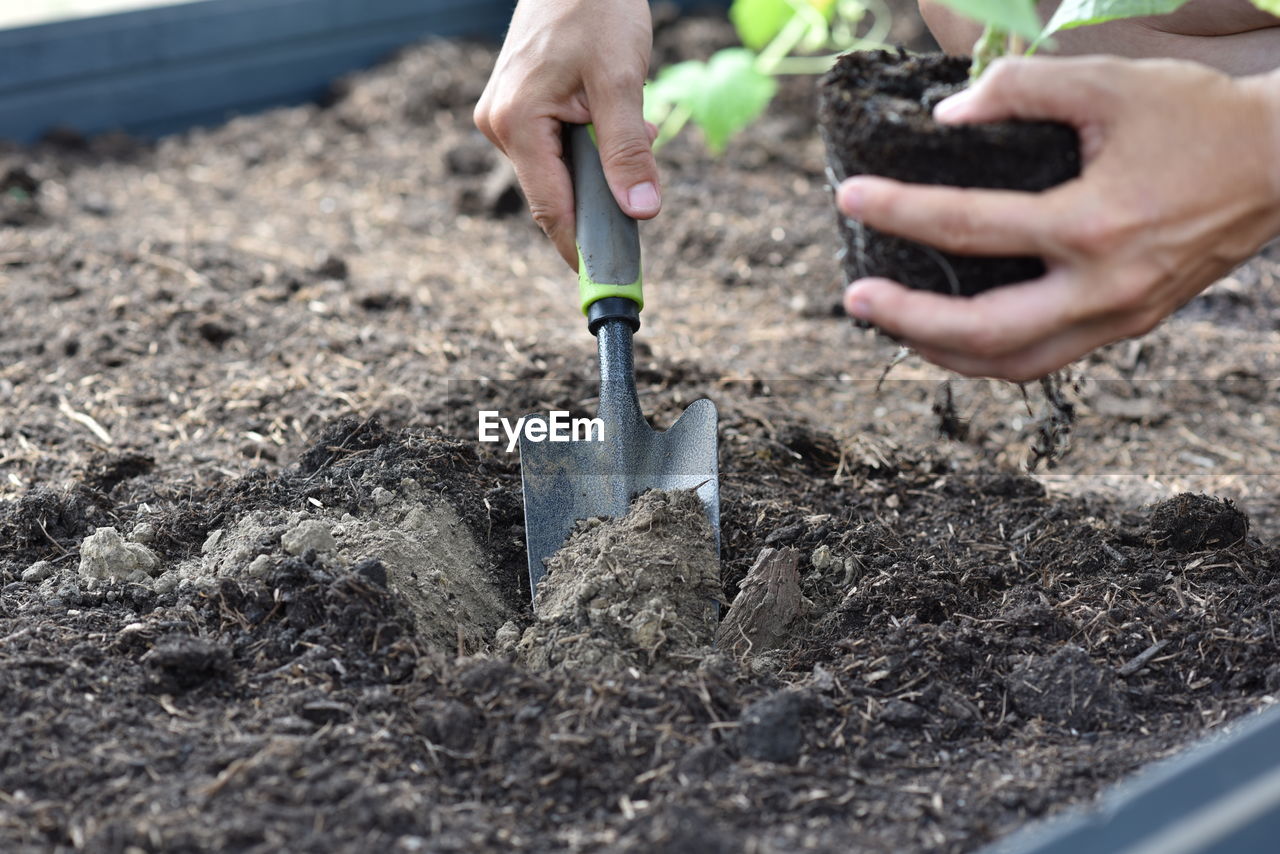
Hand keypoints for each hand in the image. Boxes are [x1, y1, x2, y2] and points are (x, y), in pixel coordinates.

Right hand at [475, 0, 659, 267]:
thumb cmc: (597, 9)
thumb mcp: (622, 81)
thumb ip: (628, 151)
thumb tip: (640, 212)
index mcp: (517, 123)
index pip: (551, 208)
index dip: (581, 247)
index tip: (609, 281)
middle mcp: (501, 125)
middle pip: (555, 194)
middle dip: (602, 195)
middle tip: (644, 182)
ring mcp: (505, 117)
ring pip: (559, 171)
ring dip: (600, 165)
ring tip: (634, 120)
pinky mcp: (517, 109)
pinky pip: (556, 148)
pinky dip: (589, 145)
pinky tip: (615, 113)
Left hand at [836, 56, 1279, 381]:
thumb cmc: (1198, 117)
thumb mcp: (1111, 83)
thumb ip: (1021, 89)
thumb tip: (945, 118)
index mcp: (1095, 223)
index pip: (969, 226)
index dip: (898, 210)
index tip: (849, 197)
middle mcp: (1105, 287)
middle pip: (983, 332)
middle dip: (907, 320)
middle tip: (854, 297)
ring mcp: (1119, 317)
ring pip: (1013, 366)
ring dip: (942, 352)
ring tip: (892, 321)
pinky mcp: (1128, 326)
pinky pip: (1044, 360)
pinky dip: (989, 354)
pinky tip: (953, 332)